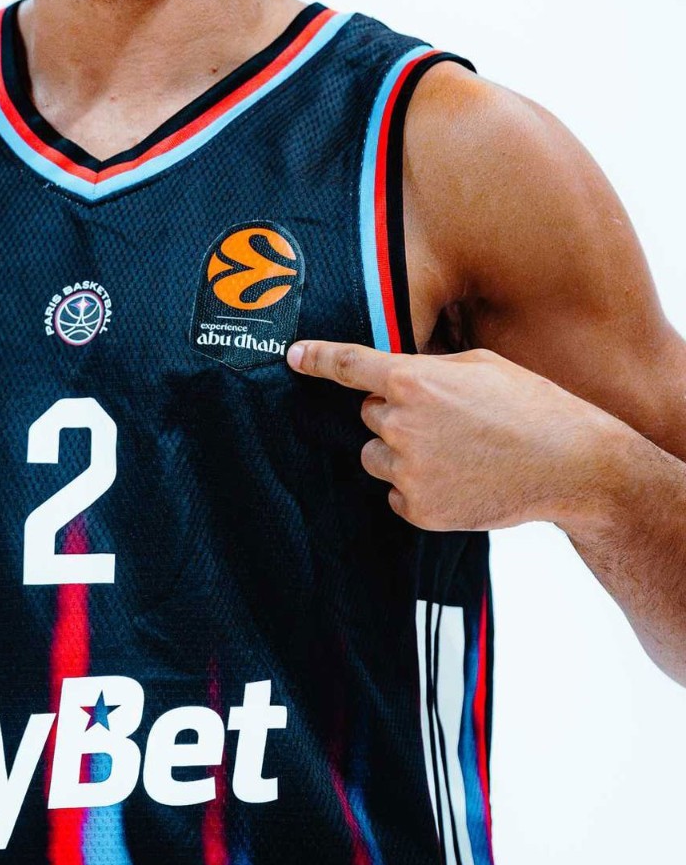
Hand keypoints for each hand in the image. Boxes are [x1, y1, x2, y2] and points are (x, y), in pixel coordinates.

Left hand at [286, 339, 619, 532]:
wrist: (571, 466)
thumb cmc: (530, 405)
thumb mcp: (478, 364)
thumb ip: (426, 367)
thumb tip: (392, 373)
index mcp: (413, 380)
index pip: (348, 366)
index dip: (317, 358)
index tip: (293, 356)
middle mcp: (401, 424)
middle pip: (368, 415)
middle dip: (396, 414)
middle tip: (447, 420)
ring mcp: (407, 470)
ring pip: (375, 455)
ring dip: (401, 452)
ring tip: (456, 452)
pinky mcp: (418, 508)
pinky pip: (395, 492)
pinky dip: (417, 486)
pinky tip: (458, 478)